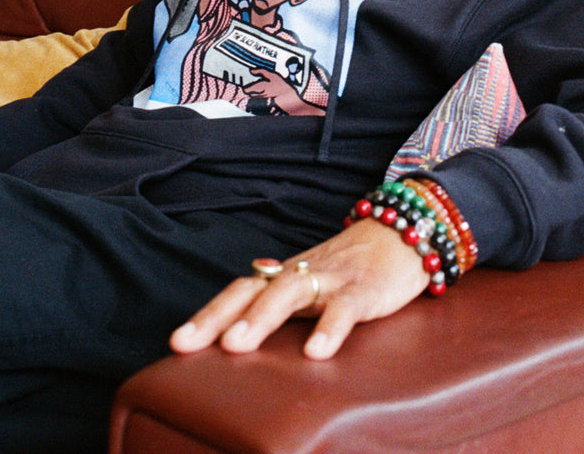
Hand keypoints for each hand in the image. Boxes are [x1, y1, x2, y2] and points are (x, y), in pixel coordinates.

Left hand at [170, 216, 429, 361]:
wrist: (408, 230)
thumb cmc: (355, 268)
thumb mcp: (317, 289)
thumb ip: (285, 309)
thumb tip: (242, 341)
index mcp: (288, 276)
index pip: (241, 290)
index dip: (209, 313)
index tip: (176, 342)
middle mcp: (303, 273)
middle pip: (254, 288)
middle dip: (219, 316)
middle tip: (186, 343)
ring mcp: (334, 278)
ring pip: (292, 290)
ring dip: (260, 317)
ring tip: (236, 346)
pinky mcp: (367, 289)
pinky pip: (346, 306)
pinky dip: (330, 328)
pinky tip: (316, 353)